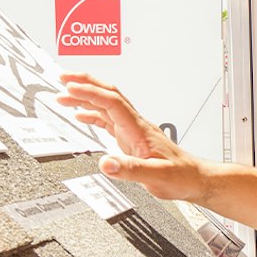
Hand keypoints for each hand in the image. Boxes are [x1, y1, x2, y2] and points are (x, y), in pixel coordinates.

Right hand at [58, 73, 209, 199]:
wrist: (194, 179)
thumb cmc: (180, 176)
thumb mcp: (155, 176)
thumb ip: (130, 169)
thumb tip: (105, 164)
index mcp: (139, 129)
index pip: (111, 102)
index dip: (90, 93)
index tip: (70, 88)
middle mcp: (135, 125)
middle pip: (108, 94)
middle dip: (85, 83)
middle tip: (62, 77)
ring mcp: (132, 130)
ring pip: (106, 104)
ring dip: (85, 96)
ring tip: (63, 94)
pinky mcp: (131, 138)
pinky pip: (108, 119)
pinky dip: (92, 114)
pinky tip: (81, 115)